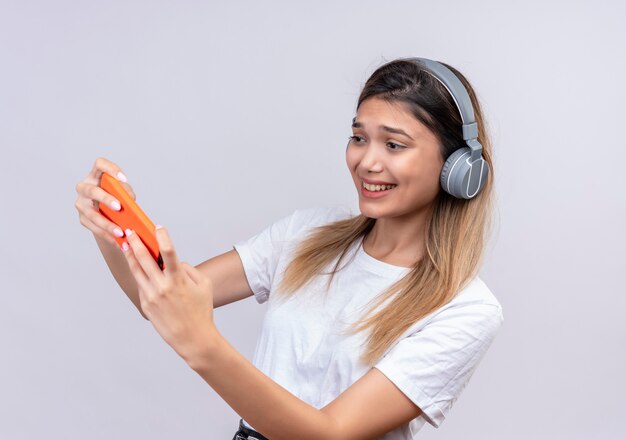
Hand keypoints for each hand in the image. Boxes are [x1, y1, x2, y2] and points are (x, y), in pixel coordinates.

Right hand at [75, 157, 137, 246]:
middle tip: (119, 207)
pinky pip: (93, 227)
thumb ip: (126, 193)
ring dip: (106, 223)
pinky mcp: (82, 218)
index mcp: (96, 175)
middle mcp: (84, 187)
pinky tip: (116, 239)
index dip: (110, 169)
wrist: (110, 216)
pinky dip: (106, 234)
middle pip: (92, 190)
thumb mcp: (124, 193)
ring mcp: (81, 203)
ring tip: (121, 232)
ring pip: (91, 213)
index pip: (99, 164)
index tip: (123, 179)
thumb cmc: (118, 199)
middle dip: (105, 199)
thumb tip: (129, 202)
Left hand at [121, 225, 217, 363]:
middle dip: (137, 242)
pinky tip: (136, 265)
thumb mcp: (204, 285)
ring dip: (131, 255)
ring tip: (126, 244)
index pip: (169, 252)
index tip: (159, 227)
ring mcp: (151, 296)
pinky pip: (141, 284)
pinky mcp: (145, 304)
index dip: (163, 237)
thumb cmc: (201, 310)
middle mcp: (162, 286)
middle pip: (145, 258)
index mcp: (178, 280)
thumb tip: (175, 263)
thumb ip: (189, 270)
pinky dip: (139, 273)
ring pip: (137, 270)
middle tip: (131, 231)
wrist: (192, 337)